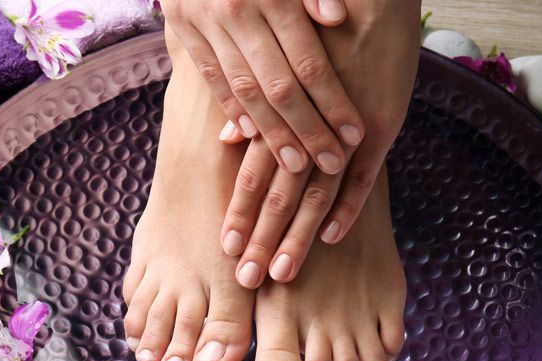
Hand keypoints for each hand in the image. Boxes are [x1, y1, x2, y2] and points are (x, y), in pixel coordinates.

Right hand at [161, 0, 365, 174]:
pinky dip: (230, 108)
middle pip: (278, 86)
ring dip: (271, 132)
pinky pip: (211, 77)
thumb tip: (336, 16)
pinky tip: (249, 136)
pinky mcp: (184, 28)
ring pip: (244, 90)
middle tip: (332, 164)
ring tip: (295, 165)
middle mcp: (236, 12)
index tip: (356, 134)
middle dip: (308, 130)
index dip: (334, 101)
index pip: (309, 61)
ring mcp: (205, 23)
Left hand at [219, 2, 420, 287]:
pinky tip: (332, 239)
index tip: (226, 247)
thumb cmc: (318, 30)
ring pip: (315, 191)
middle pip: (278, 193)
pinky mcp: (379, 125)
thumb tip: (227, 136)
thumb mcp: (277, 63)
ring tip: (281, 272)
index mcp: (279, 113)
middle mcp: (306, 125)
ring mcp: (344, 129)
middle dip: (261, 238)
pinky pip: (362, 175)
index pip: (251, 172)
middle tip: (246, 279)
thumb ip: (254, 103)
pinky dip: (347, 208)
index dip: (239, 212)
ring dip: (297, 236)